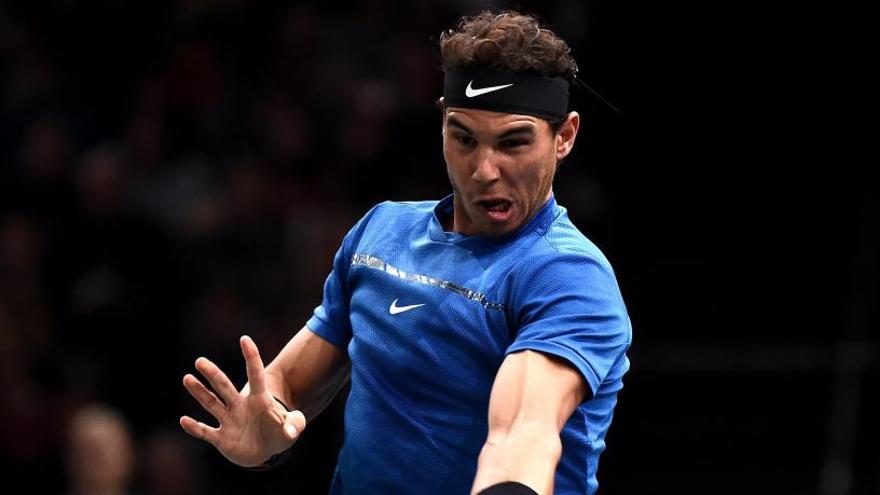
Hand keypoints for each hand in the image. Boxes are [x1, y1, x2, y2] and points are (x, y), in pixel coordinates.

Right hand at [179, 335, 306, 466]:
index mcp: (259, 399)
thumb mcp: (293, 428)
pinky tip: (184, 421)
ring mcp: (230, 421)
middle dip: (213, 375)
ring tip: (187, 378)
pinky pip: (206, 432)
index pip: (255, 375)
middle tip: (200, 361)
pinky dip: (195, 428)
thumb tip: (291, 432)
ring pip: (211, 404)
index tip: (245, 339)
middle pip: (224, 387)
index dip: (251, 358)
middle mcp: (240, 406)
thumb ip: (295, 425)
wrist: (265, 452)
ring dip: (199, 392)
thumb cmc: (279, 433)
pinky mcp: (221, 439)